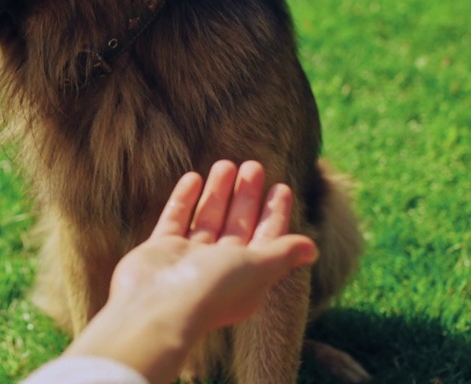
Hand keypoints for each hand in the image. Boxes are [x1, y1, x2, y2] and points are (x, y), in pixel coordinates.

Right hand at [64, 161, 316, 382]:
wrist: (157, 307)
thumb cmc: (211, 290)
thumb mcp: (256, 269)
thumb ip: (282, 254)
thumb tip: (313, 248)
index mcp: (247, 277)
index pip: (266, 240)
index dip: (275, 215)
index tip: (281, 187)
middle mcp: (218, 269)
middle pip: (237, 225)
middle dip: (247, 196)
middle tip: (253, 166)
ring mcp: (188, 259)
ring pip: (208, 218)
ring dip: (218, 192)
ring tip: (225, 163)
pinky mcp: (161, 250)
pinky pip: (176, 219)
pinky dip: (185, 199)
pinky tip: (193, 177)